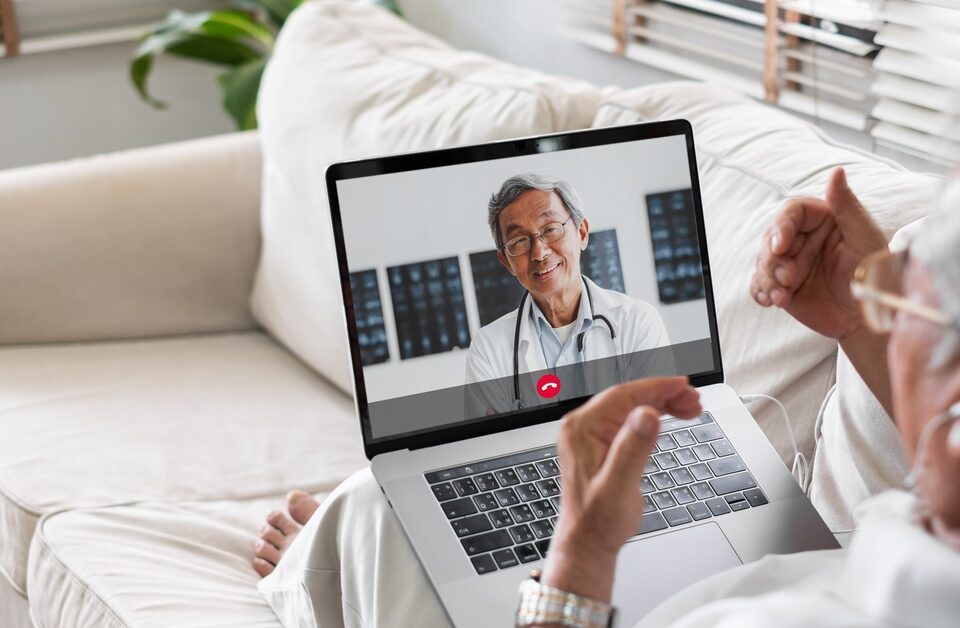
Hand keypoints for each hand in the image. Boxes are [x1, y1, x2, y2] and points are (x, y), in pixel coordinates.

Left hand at [541, 377, 701, 601]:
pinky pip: (628, 420)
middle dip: (664, 395)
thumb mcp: (619, 485)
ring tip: (691, 408)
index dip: (657, 387)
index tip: (683, 385)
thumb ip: (633, 449)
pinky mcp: (601, 443)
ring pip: (631, 407)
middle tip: (694, 400)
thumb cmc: (598, 520)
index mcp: (582, 429)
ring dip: (661, 404)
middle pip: (629, 397)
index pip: (624, 395)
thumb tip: (647, 415)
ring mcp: (591, 434)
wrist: (588, 541)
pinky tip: (670, 417)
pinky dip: (652, 416)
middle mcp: (583, 427)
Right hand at [751, 167, 886, 338]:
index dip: (782, 226)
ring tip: (781, 296)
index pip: (792, 213)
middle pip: (771, 239)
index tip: (780, 245)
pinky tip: (771, 300)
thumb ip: (846, 205)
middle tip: (787, 278)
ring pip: (763, 262)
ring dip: (768, 278)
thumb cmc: (874, 273)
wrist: (869, 315)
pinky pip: (760, 285)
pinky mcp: (782, 287)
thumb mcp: (864, 236)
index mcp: (821, 221)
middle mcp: (802, 240)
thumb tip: (837, 171)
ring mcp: (790, 264)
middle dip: (773, 260)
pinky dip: (761, 292)